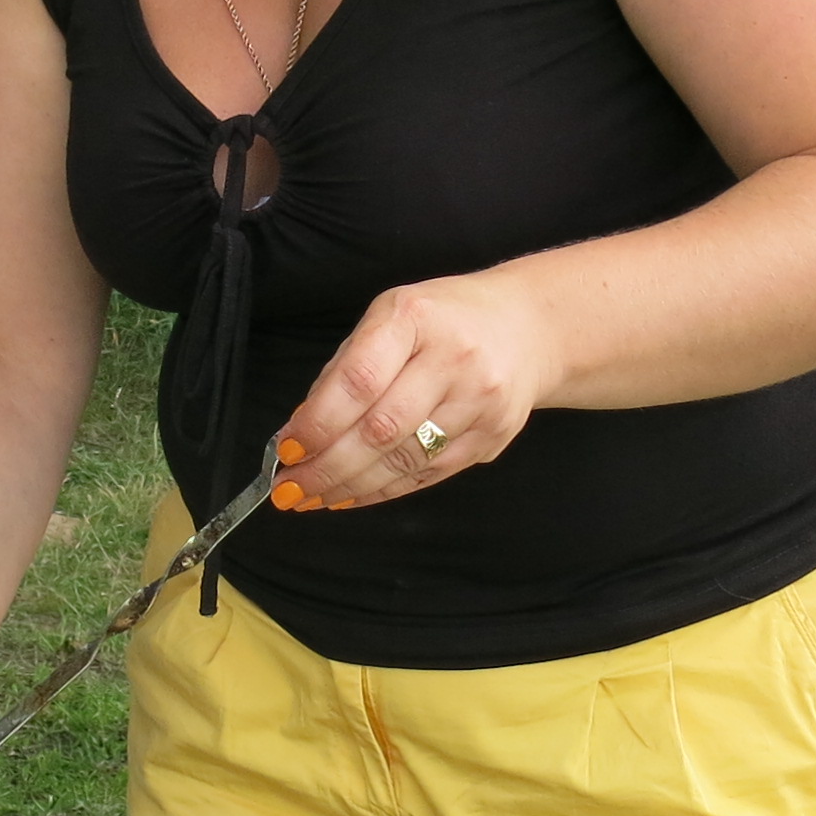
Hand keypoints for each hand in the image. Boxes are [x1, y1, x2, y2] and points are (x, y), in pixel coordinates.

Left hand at [269, 276, 557, 512]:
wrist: (528, 327)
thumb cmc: (444, 320)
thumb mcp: (391, 317)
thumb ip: (347, 368)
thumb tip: (302, 430)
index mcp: (415, 319)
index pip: (359, 380)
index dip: (319, 422)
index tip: (288, 448)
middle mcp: (453, 359)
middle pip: (380, 430)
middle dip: (327, 467)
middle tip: (289, 489)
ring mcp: (478, 402)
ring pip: (404, 461)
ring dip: (350, 486)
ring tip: (313, 498)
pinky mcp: (492, 437)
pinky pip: (428, 475)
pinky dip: (384, 491)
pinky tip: (353, 495)